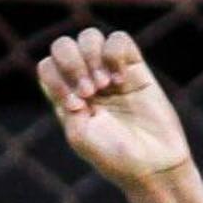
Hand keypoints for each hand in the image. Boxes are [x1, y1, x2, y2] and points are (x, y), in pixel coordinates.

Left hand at [37, 28, 195, 189]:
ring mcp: (110, 73)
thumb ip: (66, 103)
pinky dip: (116, 54)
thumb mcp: (80, 136)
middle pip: (64, 45)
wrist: (155, 166)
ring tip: (107, 85)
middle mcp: (85, 81)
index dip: (57, 78)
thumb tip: (73, 78)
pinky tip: (122, 80)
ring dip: (93, 57)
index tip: (78, 105)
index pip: (48, 66)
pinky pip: (119, 39)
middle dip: (73, 63)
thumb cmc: (116, 158)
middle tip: (91, 91)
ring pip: (90, 37)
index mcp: (66, 97)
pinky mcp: (136, 69)